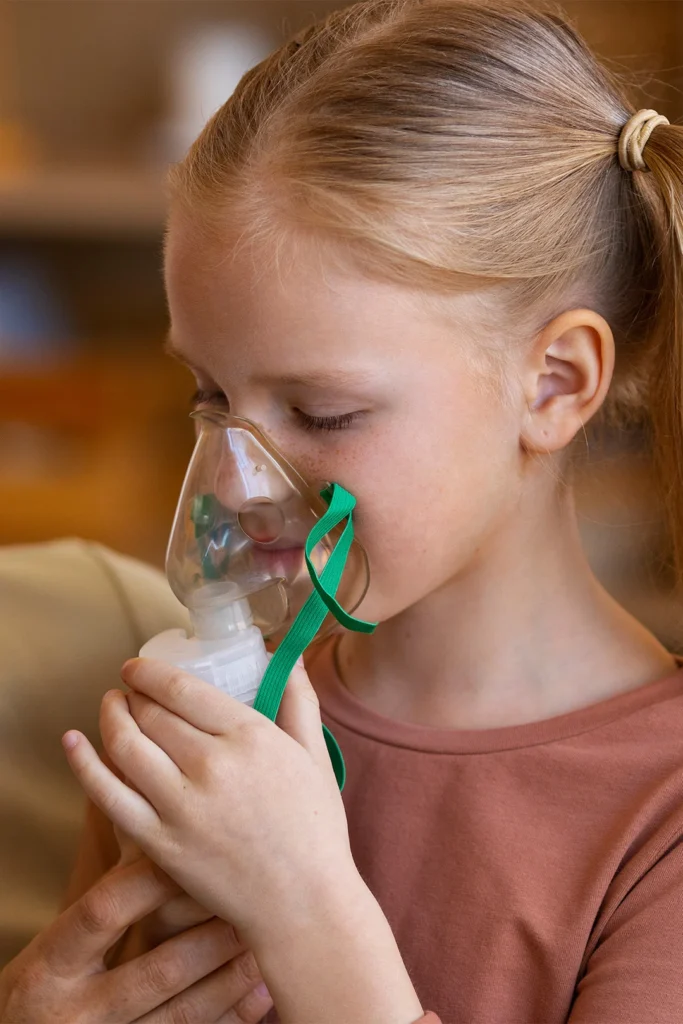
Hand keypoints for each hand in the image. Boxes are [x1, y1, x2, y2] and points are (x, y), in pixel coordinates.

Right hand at [0, 856, 273, 1023]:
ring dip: (235, 972)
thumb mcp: (66, 932)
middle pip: (159, 969)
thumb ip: (110, 881)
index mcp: (55, 963)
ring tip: (270, 936)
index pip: (106, 911)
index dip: (156, 881)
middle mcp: (77, 1012)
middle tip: (258, 895)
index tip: (203, 848)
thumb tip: (147, 791)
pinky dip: (234, 1013)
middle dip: (214, 934)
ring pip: (186, 1010)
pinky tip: (264, 988)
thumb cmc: (64, 967)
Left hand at [62, 657, 359, 948]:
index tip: (137, 669)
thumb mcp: (315, 756)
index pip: (182, 689)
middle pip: (150, 714)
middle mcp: (211, 765)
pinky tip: (73, 743)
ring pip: (126, 745)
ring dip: (109, 718)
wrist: (302, 903)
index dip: (149, 673)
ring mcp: (181, 805)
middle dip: (133, 695)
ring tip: (110, 707)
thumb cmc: (314, 830)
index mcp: (250, 736)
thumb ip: (299, 701)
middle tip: (129, 692)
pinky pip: (109, 795)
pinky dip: (85, 764)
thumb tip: (285, 659)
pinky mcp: (160, 842)